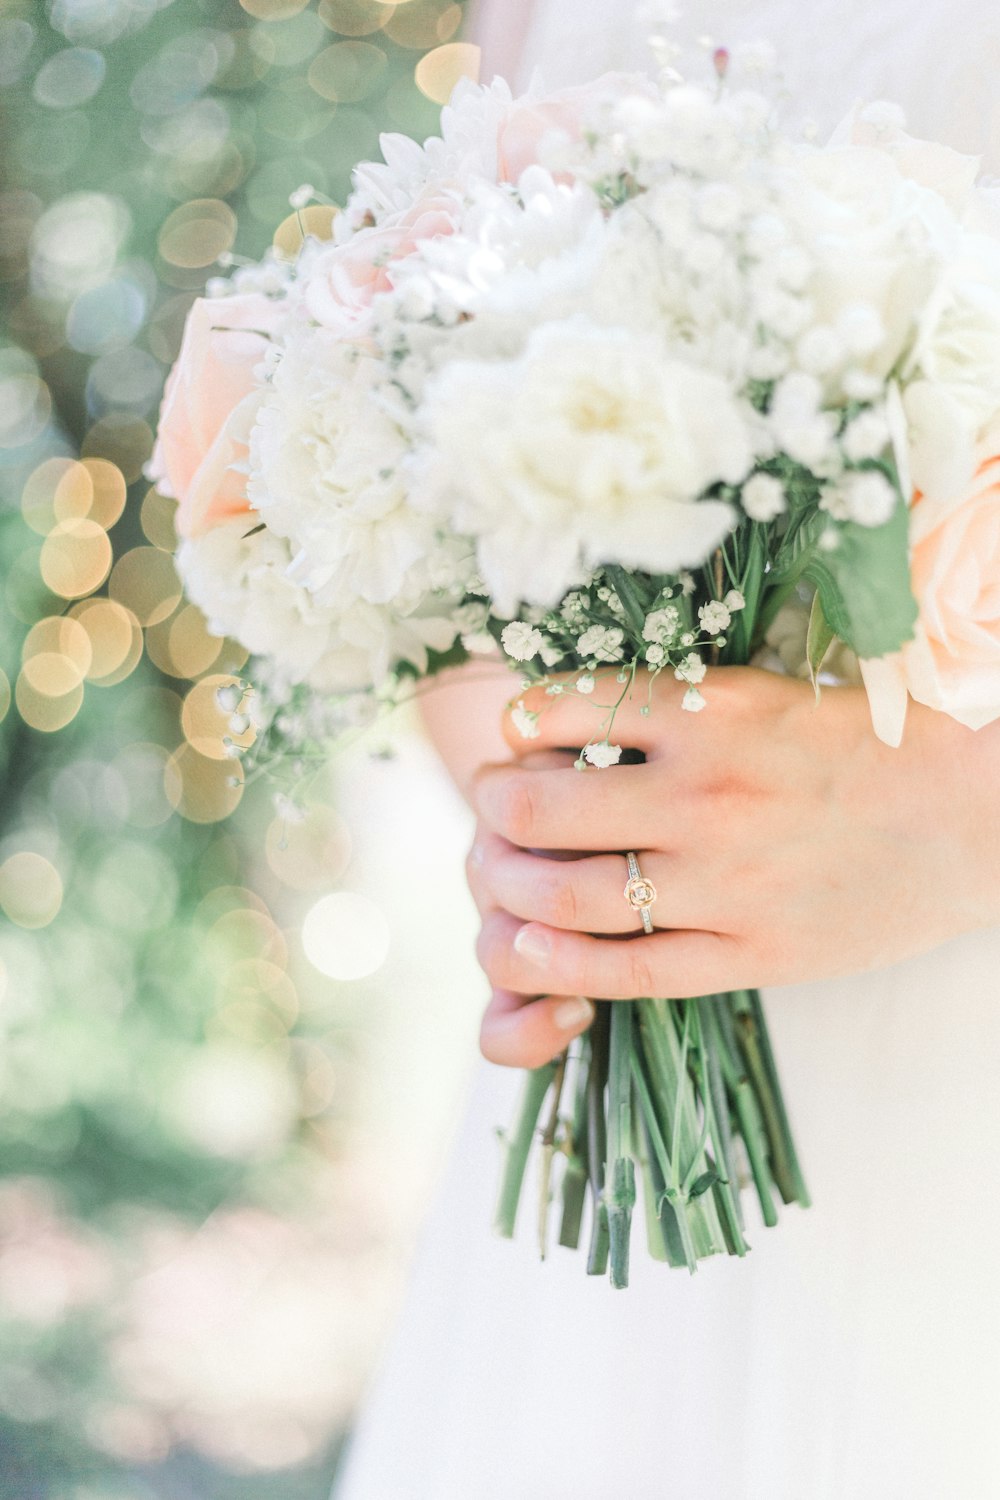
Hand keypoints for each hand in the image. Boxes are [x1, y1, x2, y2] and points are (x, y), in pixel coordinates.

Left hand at [466, 668, 999, 1067]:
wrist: (975, 816)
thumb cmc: (868, 743)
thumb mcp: (770, 692)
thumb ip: (675, 704)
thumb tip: (565, 714)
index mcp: (713, 713)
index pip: (562, 710)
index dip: (515, 726)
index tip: (514, 736)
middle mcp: (708, 795)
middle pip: (537, 808)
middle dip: (492, 807)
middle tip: (492, 806)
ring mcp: (726, 884)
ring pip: (565, 897)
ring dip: (507, 885)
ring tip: (499, 873)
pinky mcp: (750, 956)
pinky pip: (626, 970)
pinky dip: (558, 962)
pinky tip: (528, 946)